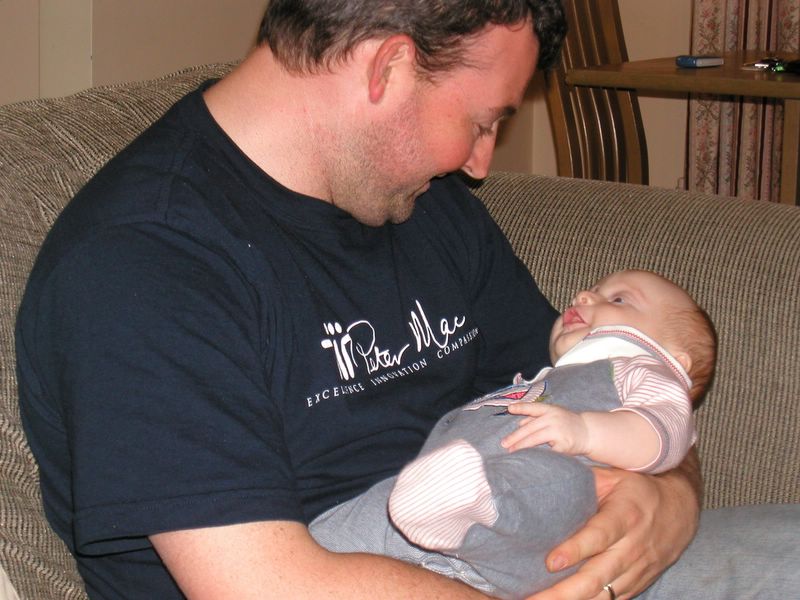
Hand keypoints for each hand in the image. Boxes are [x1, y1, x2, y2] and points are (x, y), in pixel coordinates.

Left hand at [502, 402, 589, 454]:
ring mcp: (559, 431)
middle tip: (504, 443)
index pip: (533, 407)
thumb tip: (519, 423)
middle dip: (515, 437)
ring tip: (511, 451)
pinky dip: (536, 454)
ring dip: (521, 446)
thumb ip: (536, 418)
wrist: (589, 432)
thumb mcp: (553, 415)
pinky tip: (528, 458)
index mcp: (550, 410)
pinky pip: (546, 451)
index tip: (509, 408)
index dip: (521, 407)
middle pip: (530, 428)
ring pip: (535, 439)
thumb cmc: (566, 423)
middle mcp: (554, 418)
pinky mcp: (563, 444)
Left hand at [526, 451, 700, 599]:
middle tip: (533, 598)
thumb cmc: (638, 489)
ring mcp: (637, 570)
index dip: (575, 550)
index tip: (551, 562)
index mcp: (626, 515)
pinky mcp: (638, 584)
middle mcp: (633, 547)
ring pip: (603, 595)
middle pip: (597, 576)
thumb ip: (583, 481)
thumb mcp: (614, 476)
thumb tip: (546, 478)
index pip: (599, 536)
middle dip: (564, 591)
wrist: (681, 507)